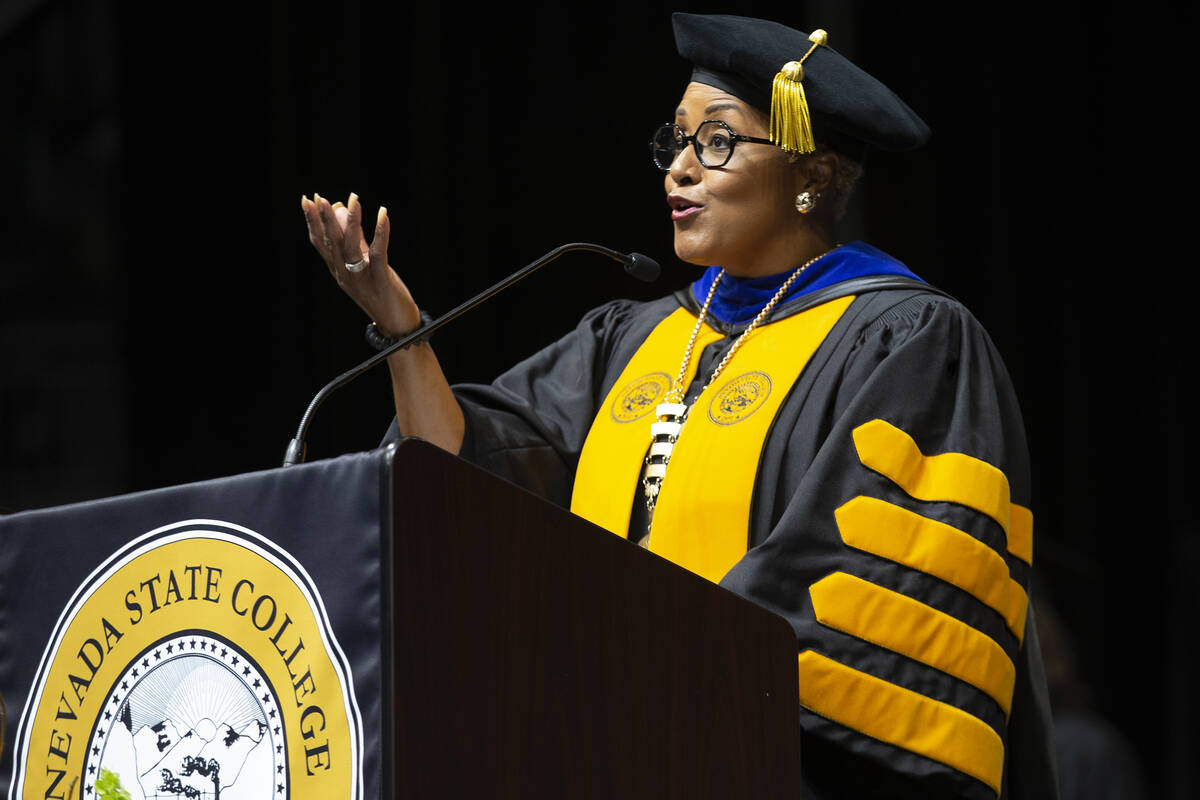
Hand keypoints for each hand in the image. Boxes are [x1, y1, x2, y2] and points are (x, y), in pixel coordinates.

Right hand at [301, 192, 420, 337]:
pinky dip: (380, 232)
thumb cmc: (382, 293)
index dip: (313, 222)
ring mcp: (361, 279)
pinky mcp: (380, 281)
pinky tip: (383, 214)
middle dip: (324, 219)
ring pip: (352, 247)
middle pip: (332, 244)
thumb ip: (355, 241)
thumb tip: (343, 212)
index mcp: (339, 271)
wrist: (397, 326)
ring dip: (352, 222)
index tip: (307, 201)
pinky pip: (378, 254)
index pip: (321, 244)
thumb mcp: (365, 266)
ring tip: (353, 199)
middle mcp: (345, 275)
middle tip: (319, 197)